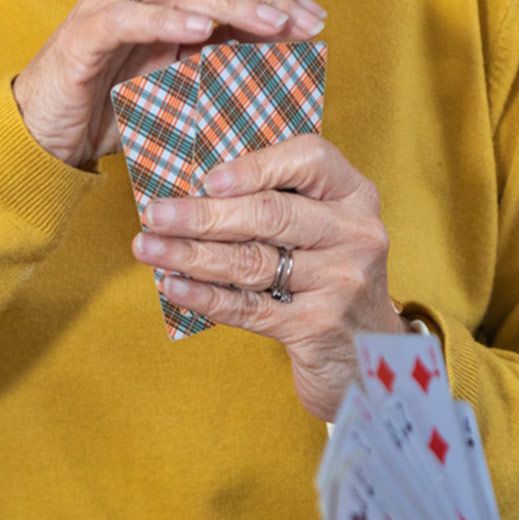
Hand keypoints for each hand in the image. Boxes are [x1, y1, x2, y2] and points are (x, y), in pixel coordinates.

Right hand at [13, 0, 324, 169]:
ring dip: (230, 1)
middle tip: (303, 22)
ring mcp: (104, 3)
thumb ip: (222, 58)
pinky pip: (127, 17)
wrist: (48, 139)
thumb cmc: (118, 108)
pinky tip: (202, 31)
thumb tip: (287, 55)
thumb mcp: (182, 80)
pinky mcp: (81, 34)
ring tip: (270, 22)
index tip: (314, 18)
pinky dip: (167, 19)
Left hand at [135, 133, 404, 419]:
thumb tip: (199, 189)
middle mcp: (356, 234)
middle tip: (155, 214)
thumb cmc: (332, 282)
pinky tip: (172, 286)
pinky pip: (249, 307)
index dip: (255, 165)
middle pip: (272, 214)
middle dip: (204, 214)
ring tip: (148, 248)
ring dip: (190, 254)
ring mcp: (341, 282)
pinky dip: (204, 296)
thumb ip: (284, 204)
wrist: (371, 360)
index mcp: (356, 197)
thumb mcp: (327, 232)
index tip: (206, 178)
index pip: (311, 159)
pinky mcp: (318, 326)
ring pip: (253, 261)